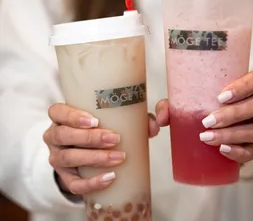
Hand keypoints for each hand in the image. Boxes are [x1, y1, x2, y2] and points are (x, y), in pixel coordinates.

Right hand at [43, 104, 159, 195]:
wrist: (84, 148)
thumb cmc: (99, 126)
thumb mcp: (111, 117)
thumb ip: (133, 117)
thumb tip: (154, 125)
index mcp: (62, 117)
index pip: (57, 112)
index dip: (72, 116)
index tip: (94, 120)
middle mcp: (54, 136)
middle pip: (63, 136)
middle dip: (90, 138)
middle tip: (115, 139)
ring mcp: (57, 157)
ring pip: (68, 158)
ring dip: (94, 158)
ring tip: (118, 158)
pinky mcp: (65, 177)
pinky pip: (73, 184)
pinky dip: (91, 182)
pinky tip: (110, 178)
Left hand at [156, 71, 252, 163]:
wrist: (220, 128)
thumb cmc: (206, 107)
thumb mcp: (191, 101)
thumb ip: (172, 105)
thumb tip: (160, 119)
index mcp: (250, 88)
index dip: (243, 87)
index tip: (220, 96)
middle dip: (232, 114)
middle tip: (207, 121)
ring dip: (230, 135)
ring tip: (206, 137)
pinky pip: (252, 152)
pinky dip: (237, 152)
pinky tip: (222, 150)